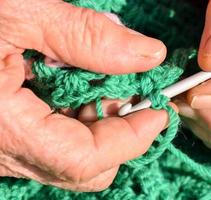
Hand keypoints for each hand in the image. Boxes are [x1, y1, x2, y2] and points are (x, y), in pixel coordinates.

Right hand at [0, 0, 168, 190]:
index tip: (158, 111)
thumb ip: (87, 36)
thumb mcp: (19, 11)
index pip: (85, 159)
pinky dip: (75, 120)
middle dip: (117, 133)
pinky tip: (74, 88)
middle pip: (82, 167)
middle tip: (132, 95)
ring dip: (98, 125)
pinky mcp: (1, 135)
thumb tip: (148, 55)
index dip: (131, 138)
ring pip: (69, 157)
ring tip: (101, 85)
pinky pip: (51, 142)